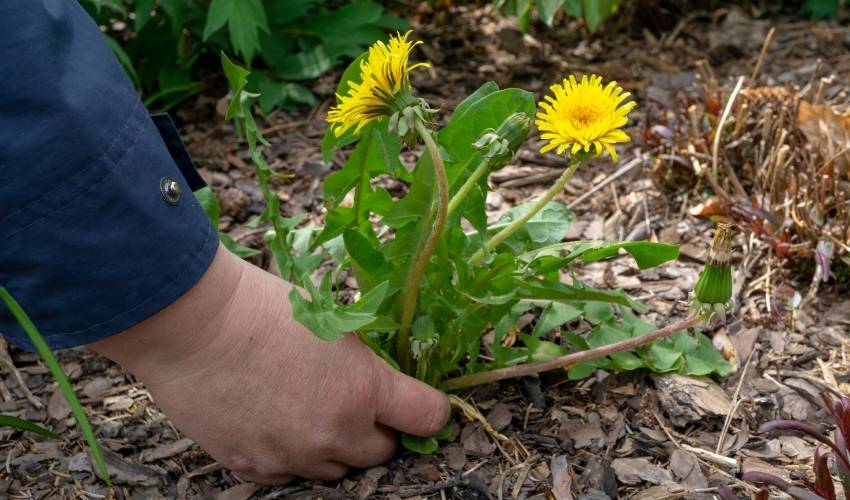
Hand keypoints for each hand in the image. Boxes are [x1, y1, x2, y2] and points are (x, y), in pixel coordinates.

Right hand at [91, 245, 449, 483]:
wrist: (194, 325)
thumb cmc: (264, 309)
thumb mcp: (334, 325)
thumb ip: (363, 366)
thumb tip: (379, 385)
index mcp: (364, 389)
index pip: (427, 417)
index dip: (428, 409)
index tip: (420, 405)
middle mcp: (335, 432)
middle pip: (382, 453)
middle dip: (375, 431)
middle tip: (354, 404)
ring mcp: (293, 455)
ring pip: (335, 471)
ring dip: (334, 447)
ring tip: (308, 411)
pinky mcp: (254, 466)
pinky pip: (290, 475)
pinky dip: (292, 456)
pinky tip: (275, 424)